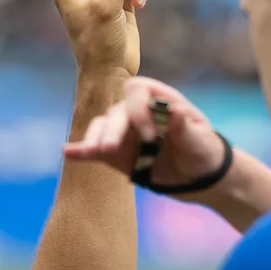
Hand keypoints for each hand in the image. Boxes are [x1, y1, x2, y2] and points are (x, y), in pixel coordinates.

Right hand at [64, 76, 227, 189]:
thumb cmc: (203, 150)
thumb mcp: (200, 139)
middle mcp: (137, 112)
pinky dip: (81, 151)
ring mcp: (125, 133)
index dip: (139, 110)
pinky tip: (67, 152)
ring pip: (102, 128)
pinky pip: (96, 150)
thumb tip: (175, 110)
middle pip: (116, 112)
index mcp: (158, 100)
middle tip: (109, 150)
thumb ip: (185, 126)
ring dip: (95, 139)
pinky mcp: (117, 155)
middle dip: (112, 130)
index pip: (137, 92)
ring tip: (91, 153)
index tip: (151, 137)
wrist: (200, 177)